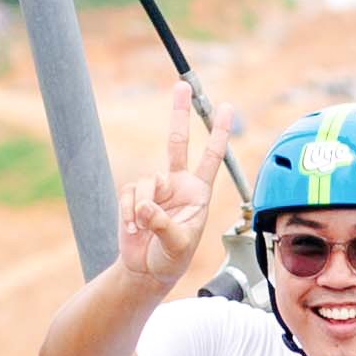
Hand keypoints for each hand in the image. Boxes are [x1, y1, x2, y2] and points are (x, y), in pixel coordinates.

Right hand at [113, 94, 223, 294]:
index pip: (211, 158)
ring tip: (142, 229)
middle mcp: (178, 184)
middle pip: (176, 141)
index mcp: (198, 193)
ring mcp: (155, 188)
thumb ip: (164, 225)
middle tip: (182, 86)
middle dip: (179, 113)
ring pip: (146, 181)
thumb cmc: (172, 258)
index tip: (227, 107)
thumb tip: (146, 206)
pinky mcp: (133, 195)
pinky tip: (132, 229)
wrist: (147, 270)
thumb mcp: (177, 245)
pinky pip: (129, 194)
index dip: (218, 133)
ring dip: (142, 207)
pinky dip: (128, 212)